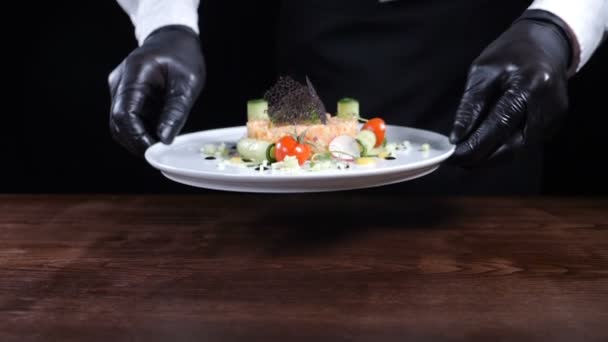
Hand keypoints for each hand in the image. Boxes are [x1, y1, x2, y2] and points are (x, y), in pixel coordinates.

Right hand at [109, 25, 205, 155]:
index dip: (137, 138)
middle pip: (118, 123)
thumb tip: (165, 139)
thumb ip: (176, 111)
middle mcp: (119, 82)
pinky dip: (141, 131)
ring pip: (120, 124)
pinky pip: (128, 119)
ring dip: (138, 138)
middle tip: (160, 153)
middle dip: (137, 142)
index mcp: (134, 73)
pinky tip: (158, 134)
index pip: (124, 114)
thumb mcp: (188, 82)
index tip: (154, 151)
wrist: (173, 38)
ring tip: (161, 144)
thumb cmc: (183, 56)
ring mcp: (119, 89)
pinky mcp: (125, 96)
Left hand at [449, 10, 572, 165]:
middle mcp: (548, 103)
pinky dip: (504, 146)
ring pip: (519, 149)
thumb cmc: (508, 55)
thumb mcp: (482, 72)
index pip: (500, 123)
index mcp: (529, 84)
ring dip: (492, 156)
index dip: (476, 144)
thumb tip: (457, 137)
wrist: (545, 43)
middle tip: (458, 161)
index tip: (454, 155)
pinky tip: (488, 143)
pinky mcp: (555, 122)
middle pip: (513, 144)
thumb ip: (470, 106)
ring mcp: (555, 115)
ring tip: (468, 154)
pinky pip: (526, 142)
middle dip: (482, 157)